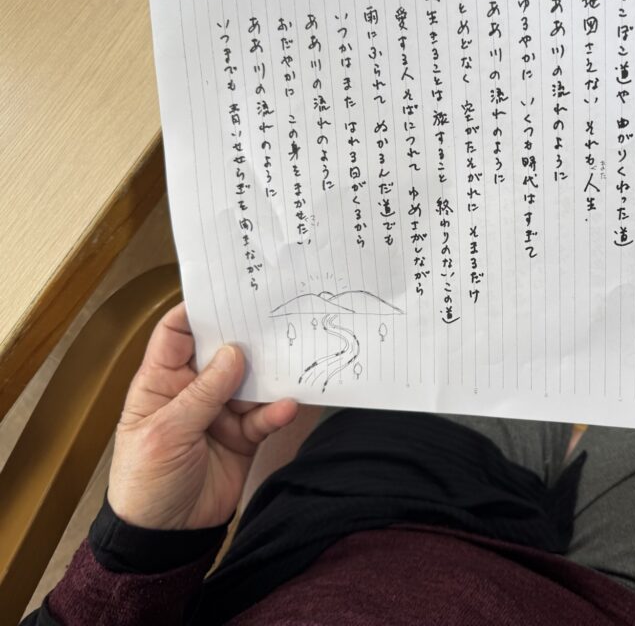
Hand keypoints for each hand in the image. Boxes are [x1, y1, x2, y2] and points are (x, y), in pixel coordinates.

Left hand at [108, 304, 297, 529]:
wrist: (165, 537)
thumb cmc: (146, 484)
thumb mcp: (165, 434)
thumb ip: (202, 393)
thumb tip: (233, 354)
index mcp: (161, 382)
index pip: (177, 334)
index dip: (198, 312)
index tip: (226, 294)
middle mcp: (193, 391)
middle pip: (222, 352)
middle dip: (245, 337)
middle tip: (273, 319)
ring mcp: (220, 412)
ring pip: (250, 381)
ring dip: (268, 374)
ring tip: (291, 361)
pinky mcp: (244, 435)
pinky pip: (265, 414)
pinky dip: (277, 410)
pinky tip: (287, 405)